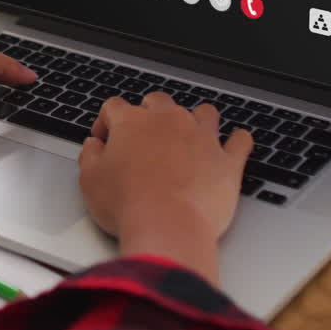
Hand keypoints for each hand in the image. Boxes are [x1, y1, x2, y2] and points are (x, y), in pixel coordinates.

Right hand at [79, 93, 252, 284]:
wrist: (167, 227)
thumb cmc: (127, 205)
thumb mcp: (90, 181)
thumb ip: (90, 156)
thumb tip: (93, 147)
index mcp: (132, 122)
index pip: (115, 106)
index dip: (106, 121)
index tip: (105, 138)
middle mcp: (168, 121)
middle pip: (159, 102)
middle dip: (150, 113)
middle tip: (144, 136)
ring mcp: (201, 137)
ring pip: (203, 112)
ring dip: (195, 120)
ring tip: (190, 135)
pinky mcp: (227, 160)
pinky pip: (240, 140)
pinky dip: (237, 141)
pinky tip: (235, 143)